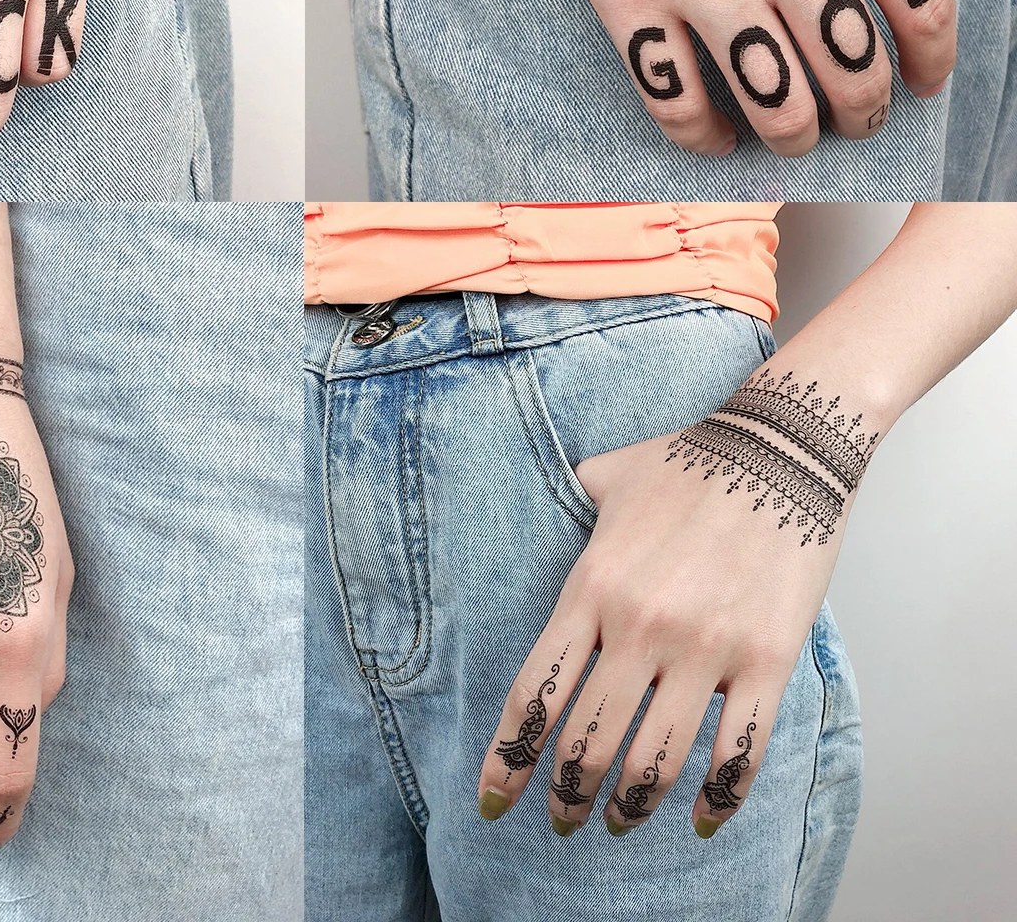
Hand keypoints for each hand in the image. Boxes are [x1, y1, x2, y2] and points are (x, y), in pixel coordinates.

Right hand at [464, 0, 954, 156]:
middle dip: (863, 112)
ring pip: (778, 107)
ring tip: (792, 136)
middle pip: (854, 73)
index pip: (921, 8)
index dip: (929, 63)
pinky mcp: (632, 3)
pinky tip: (714, 137)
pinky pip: (679, 103)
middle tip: (854, 119)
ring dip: (794, 135)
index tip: (921, 83)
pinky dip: (703, 139)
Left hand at [476, 367, 867, 837]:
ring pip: (654, 761)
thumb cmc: (686, 461)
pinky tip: (696, 822)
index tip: (492, 798)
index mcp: (591, 587)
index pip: (535, 692)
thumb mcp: (604, 477)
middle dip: (563, 794)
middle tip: (557, 820)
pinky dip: (714, 802)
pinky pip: (737, 754)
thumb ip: (570, 505)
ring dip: (627, 807)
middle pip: (586, 741)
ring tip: (614, 823)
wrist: (778, 448)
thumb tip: (544, 505)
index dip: (508, 756)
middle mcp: (639, 626)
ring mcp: (705, 649)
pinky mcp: (765, 662)